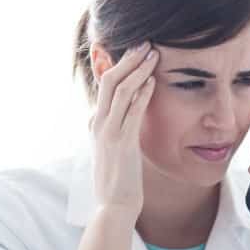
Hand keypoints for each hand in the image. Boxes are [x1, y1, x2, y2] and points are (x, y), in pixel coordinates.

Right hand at [88, 41, 159, 218]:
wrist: (114, 206)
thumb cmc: (120, 180)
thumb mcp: (117, 149)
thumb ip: (121, 129)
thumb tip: (131, 114)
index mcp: (96, 123)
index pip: (104, 85)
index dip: (118, 64)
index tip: (135, 50)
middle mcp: (98, 123)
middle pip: (109, 80)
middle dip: (128, 59)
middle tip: (145, 42)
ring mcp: (108, 132)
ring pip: (119, 91)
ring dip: (137, 69)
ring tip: (153, 54)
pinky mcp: (121, 143)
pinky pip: (131, 112)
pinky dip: (142, 93)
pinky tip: (153, 80)